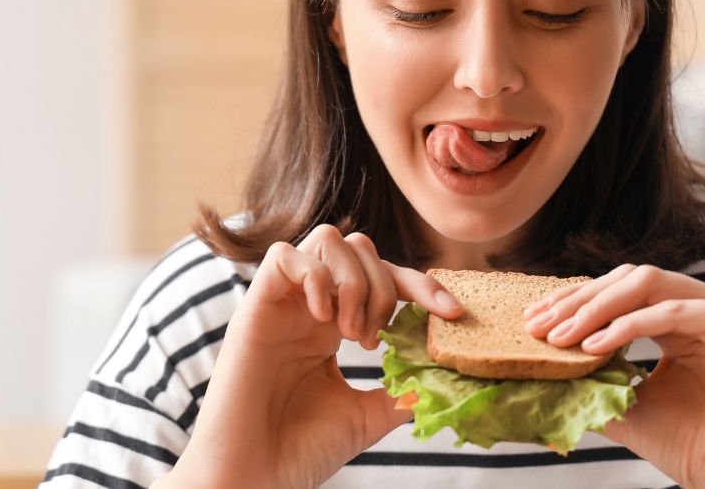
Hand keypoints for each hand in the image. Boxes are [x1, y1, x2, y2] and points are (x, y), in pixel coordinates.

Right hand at [159, 225, 462, 488]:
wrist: (253, 475)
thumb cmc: (299, 450)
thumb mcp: (364, 416)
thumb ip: (398, 391)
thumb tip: (439, 378)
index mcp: (336, 326)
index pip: (386, 279)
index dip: (423, 287)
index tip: (452, 313)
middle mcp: (311, 307)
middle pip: (360, 247)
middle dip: (383, 285)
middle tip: (374, 339)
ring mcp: (283, 303)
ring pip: (328, 240)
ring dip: (352, 280)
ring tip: (348, 332)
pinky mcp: (254, 307)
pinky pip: (283, 256)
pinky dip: (313, 276)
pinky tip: (321, 318)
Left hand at [524, 264, 704, 488]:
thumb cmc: (695, 450)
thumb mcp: (629, 406)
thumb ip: (594, 379)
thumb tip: (539, 367)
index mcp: (682, 320)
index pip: (622, 292)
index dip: (575, 301)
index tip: (533, 322)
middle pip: (631, 279)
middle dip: (579, 299)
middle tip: (539, 325)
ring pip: (649, 284)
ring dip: (597, 307)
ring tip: (561, 335)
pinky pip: (674, 310)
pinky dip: (630, 324)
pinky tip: (595, 345)